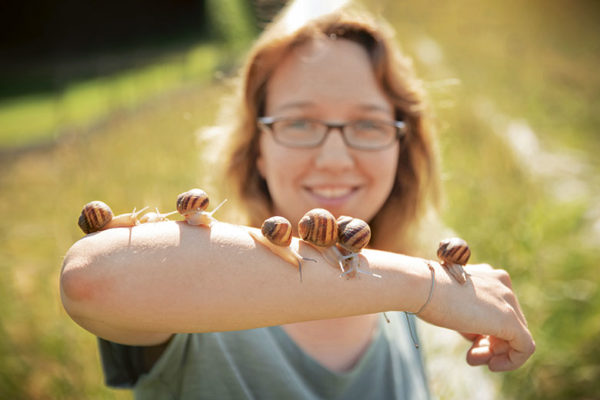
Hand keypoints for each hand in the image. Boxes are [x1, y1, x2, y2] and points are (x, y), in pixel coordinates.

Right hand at [420, 263, 534, 370]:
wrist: (420, 285)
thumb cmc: (425, 291)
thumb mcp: (449, 300)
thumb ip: (467, 313)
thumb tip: (475, 334)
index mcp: (488, 276)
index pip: (495, 309)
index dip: (484, 331)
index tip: (468, 341)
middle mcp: (502, 284)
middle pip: (507, 323)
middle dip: (489, 344)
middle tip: (470, 356)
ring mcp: (508, 301)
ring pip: (516, 335)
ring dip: (495, 353)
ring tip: (472, 359)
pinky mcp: (510, 320)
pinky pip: (525, 347)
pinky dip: (513, 360)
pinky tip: (493, 365)